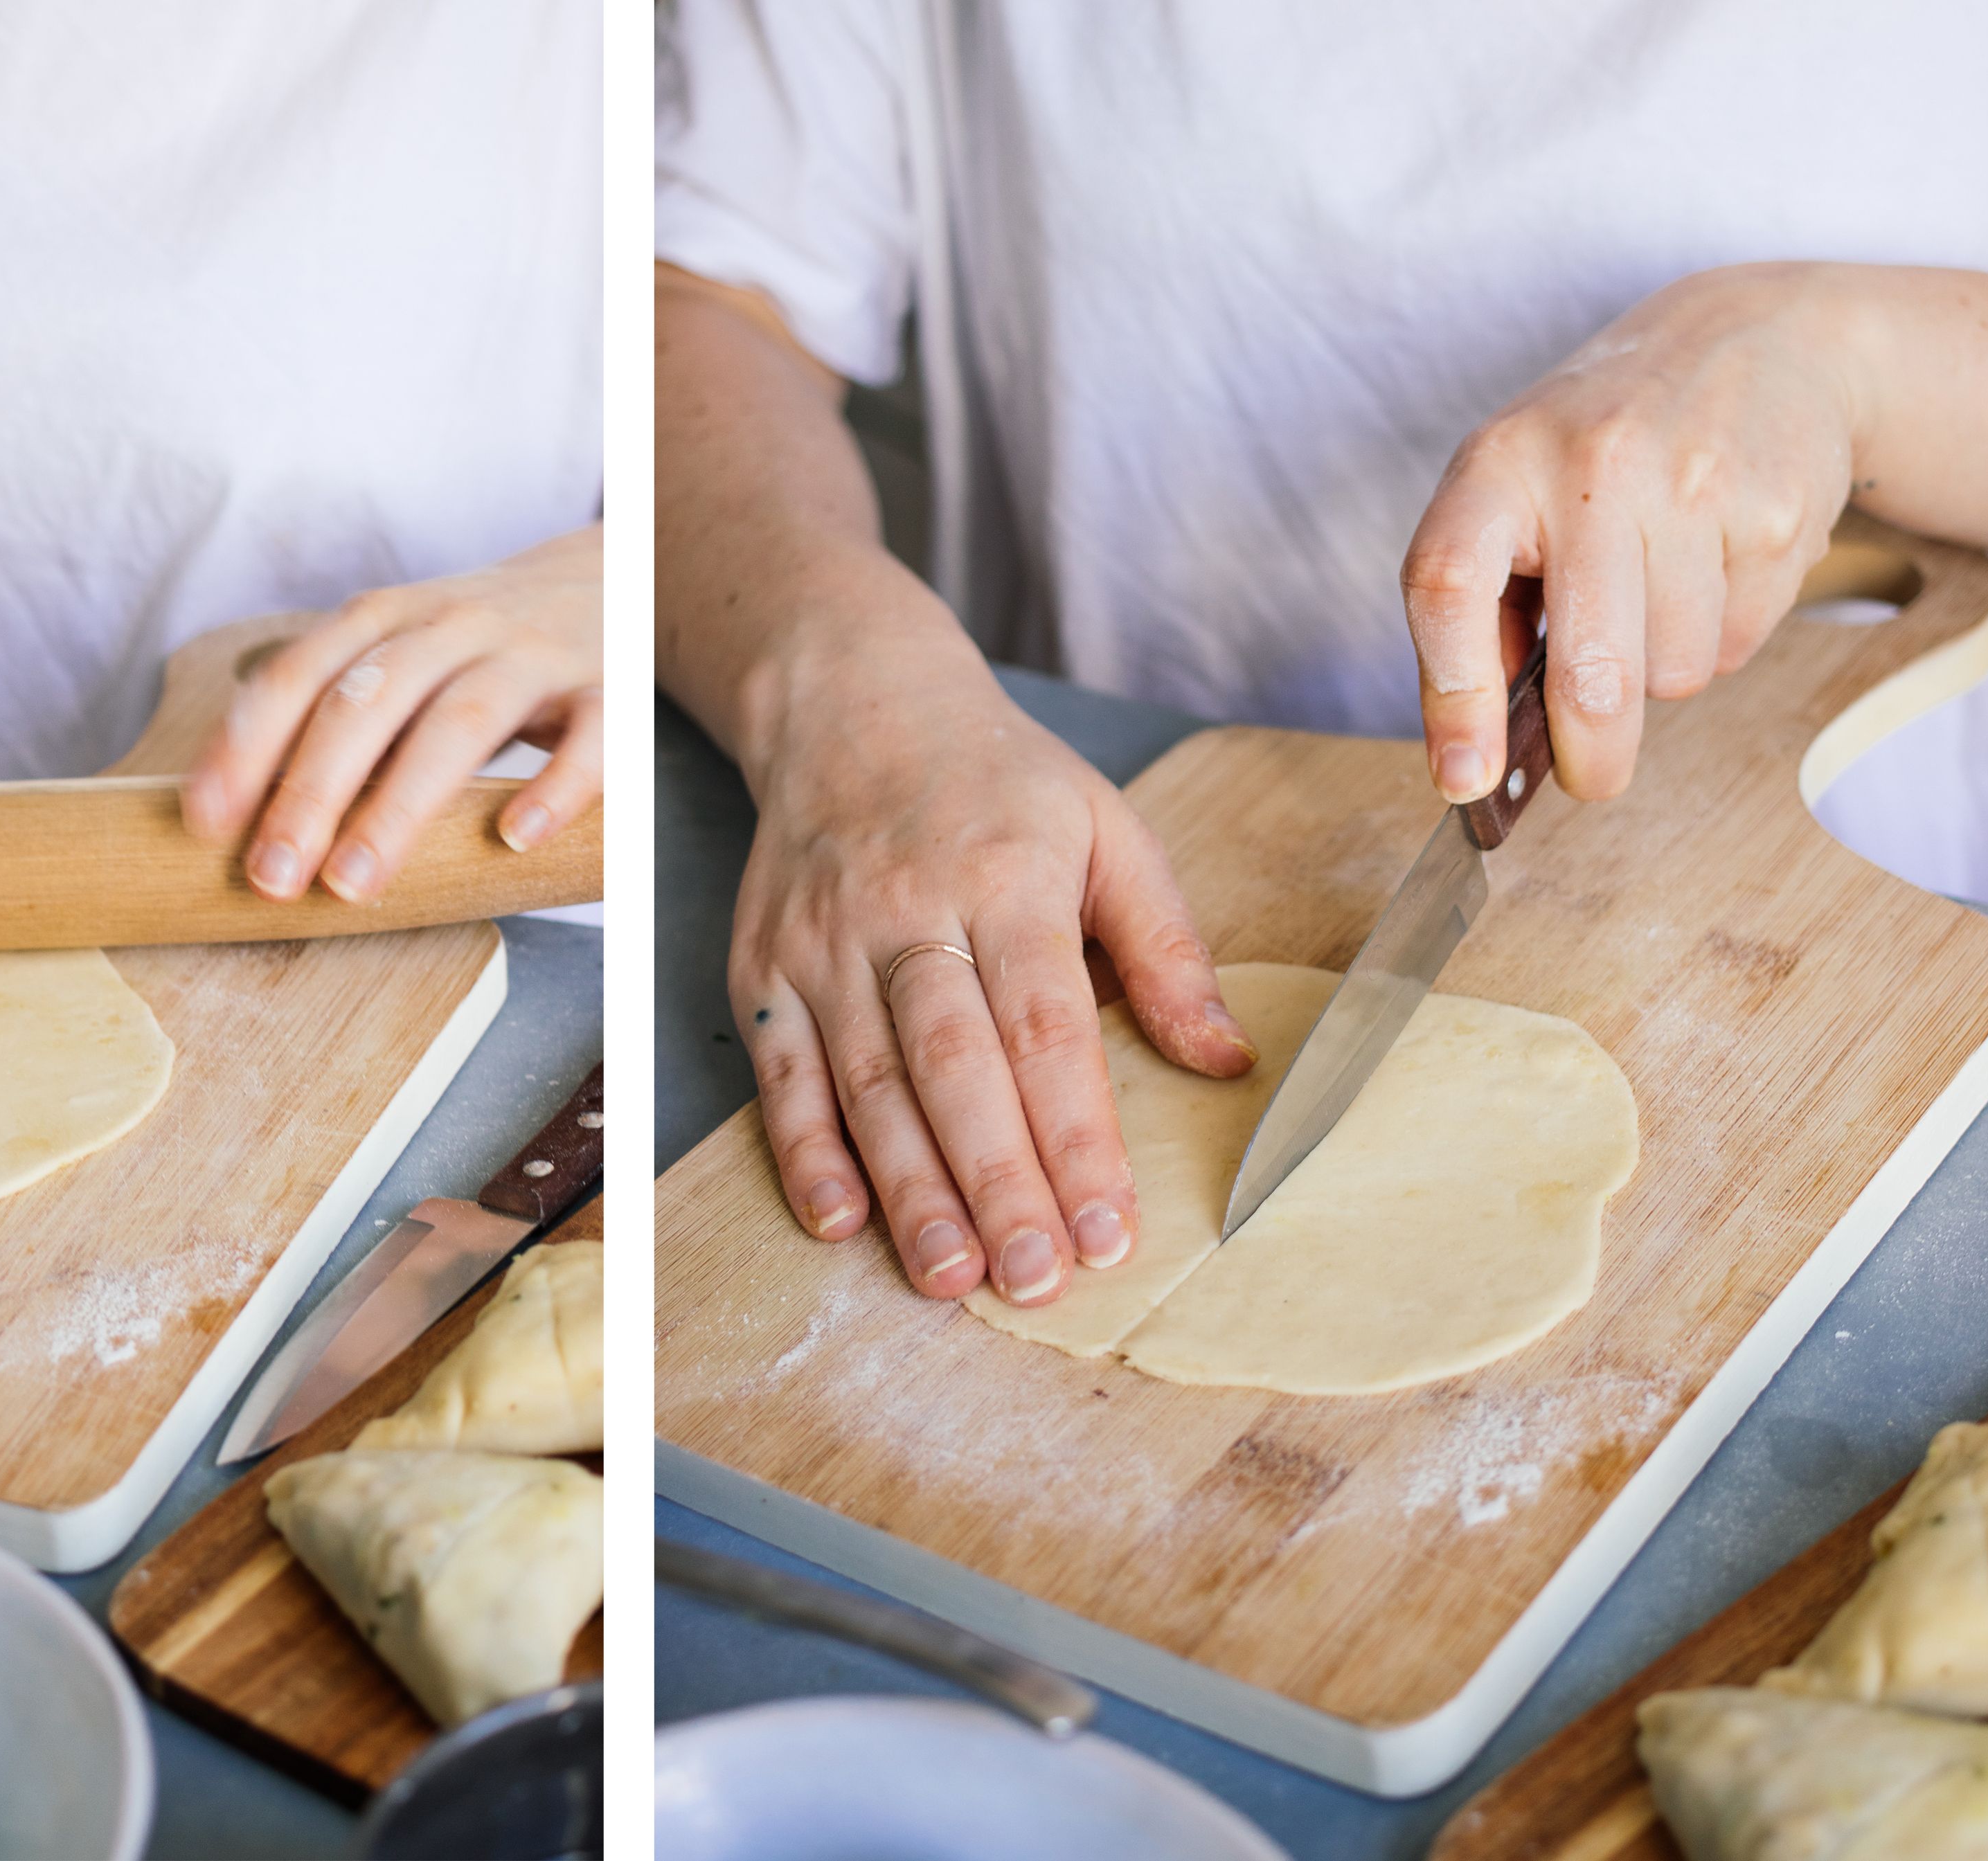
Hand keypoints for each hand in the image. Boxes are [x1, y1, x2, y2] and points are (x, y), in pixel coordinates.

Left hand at [181, 524, 601, 900]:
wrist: (608, 578)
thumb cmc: (476, 649)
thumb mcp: (400, 658)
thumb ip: (337, 717)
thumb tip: (240, 816)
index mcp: (386, 618)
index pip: (298, 676)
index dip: (245, 747)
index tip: (204, 824)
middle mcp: (452, 626)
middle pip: (368, 702)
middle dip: (310, 791)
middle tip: (272, 877)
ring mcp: (530, 654)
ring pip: (460, 723)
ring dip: (400, 805)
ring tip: (354, 882)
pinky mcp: (605, 689)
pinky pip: (588, 736)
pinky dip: (554, 788)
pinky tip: (515, 838)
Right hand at [729, 638, 1256, 1306]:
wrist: (851, 706)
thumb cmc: (997, 781)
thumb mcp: (1108, 829)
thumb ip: (1166, 947)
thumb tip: (1226, 1060)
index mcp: (1005, 877)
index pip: (1046, 1027)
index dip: (1077, 1137)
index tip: (1110, 1232)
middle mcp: (905, 914)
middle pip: (953, 1068)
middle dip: (996, 1184)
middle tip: (1035, 1281)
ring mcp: (822, 946)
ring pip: (868, 1085)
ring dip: (909, 1190)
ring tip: (952, 1277)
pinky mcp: (761, 970)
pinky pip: (781, 1075)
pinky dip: (804, 1153)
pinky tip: (840, 1221)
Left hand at [1404, 264, 1858, 803]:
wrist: (1748, 339)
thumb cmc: (1595, 446)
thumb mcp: (1507, 493)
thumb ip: (1480, 613)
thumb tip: (1471, 755)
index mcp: (1497, 464)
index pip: (1450, 586)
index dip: (1453, 698)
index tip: (1461, 779)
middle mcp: (1592, 466)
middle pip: (1589, 670)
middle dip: (1590, 752)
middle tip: (1590, 777)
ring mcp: (1695, 484)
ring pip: (1674, 673)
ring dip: (1662, 671)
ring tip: (1656, 592)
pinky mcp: (1778, 513)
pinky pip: (1740, 643)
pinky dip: (1722, 635)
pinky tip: (1713, 568)